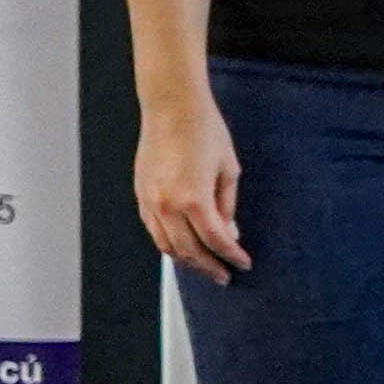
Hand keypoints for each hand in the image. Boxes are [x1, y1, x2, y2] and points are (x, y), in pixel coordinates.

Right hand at [135, 90, 248, 281]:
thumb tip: (228, 231)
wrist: (172, 107)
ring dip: (187, 260)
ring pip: (166, 245)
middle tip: (224, 276)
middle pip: (188, 251)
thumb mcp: (228, 169)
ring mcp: (150, 201)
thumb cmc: (204, 130)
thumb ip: (227, 205)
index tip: (242, 264)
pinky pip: (154, 230)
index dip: (231, 256)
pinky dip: (169, 243)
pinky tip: (184, 246)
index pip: (215, 240)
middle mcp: (167, 205)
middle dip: (209, 266)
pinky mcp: (141, 195)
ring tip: (205, 266)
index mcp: (193, 198)